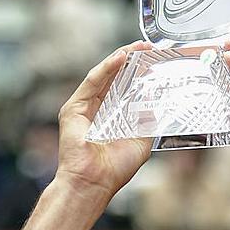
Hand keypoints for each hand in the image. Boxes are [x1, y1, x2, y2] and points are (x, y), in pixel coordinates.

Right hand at [55, 40, 153, 201]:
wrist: (94, 182)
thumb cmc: (115, 168)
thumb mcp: (142, 140)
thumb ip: (147, 120)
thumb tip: (154, 99)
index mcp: (112, 117)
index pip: (125, 88)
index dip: (140, 73)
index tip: (155, 60)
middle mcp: (96, 110)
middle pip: (115, 78)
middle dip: (132, 60)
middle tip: (148, 47)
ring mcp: (83, 108)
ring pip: (104, 76)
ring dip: (121, 59)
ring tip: (138, 47)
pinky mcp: (73, 108)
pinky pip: (92, 83)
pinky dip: (107, 68)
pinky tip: (121, 58)